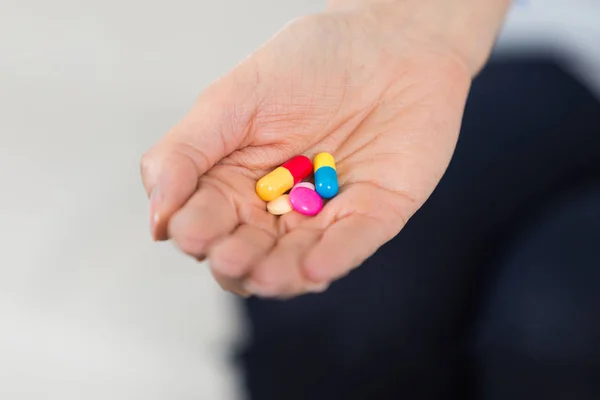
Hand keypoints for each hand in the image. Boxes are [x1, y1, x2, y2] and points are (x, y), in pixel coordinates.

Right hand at [140, 4, 485, 297]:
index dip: (196, 231)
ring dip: (280, 275)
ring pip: (296, 261)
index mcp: (234, 182)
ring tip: (266, 275)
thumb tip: (157, 217)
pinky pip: (352, 243)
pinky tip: (314, 268)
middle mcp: (276, 208)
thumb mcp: (234, 97)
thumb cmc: (308, 63)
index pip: (206, 220)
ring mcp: (324, 215)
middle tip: (230, 258)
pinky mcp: (373, 214)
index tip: (190, 234)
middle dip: (236, 261)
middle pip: (248, 251)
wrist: (390, 40)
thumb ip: (187, 150)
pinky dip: (334, 257)